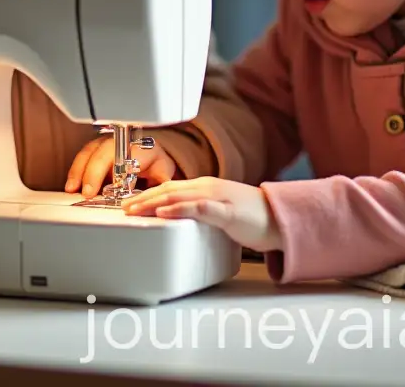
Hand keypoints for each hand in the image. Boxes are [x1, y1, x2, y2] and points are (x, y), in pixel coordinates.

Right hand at [65, 135, 177, 198]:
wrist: (150, 152)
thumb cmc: (156, 164)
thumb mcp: (164, 173)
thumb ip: (162, 183)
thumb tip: (161, 195)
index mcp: (142, 148)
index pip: (128, 155)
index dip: (118, 170)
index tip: (112, 186)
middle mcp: (122, 142)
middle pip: (105, 152)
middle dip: (94, 171)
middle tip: (88, 192)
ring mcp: (107, 143)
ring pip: (91, 151)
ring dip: (80, 170)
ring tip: (73, 188)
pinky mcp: (95, 149)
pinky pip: (83, 156)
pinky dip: (76, 170)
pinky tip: (71, 184)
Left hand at [121, 177, 283, 252]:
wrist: (281, 218)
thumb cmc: (252, 216)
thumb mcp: (219, 210)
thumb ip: (200, 211)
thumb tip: (179, 218)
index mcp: (206, 187)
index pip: (170, 187)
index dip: (148, 193)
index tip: (130, 203)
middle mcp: (208, 187)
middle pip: (169, 189)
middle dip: (144, 198)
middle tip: (124, 208)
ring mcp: (218, 197)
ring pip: (179, 196)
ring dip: (153, 202)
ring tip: (135, 210)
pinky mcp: (227, 212)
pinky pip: (199, 208)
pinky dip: (179, 209)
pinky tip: (165, 213)